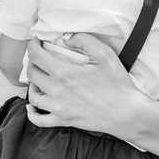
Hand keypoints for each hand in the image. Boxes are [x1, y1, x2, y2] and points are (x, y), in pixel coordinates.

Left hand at [24, 33, 138, 132]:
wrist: (126, 113)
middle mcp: (56, 90)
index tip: (36, 42)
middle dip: (32, 62)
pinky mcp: (63, 120)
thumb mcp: (105, 54)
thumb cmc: (118, 84)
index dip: (32, 46)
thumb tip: (65, 38)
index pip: (36, 56)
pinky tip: (33, 106)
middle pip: (32, 74)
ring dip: (32, 84)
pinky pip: (39, 120)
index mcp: (64, 72)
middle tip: (39, 57)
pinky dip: (31, 112)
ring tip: (39, 78)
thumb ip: (83, 40)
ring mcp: (58, 107)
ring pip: (32, 95)